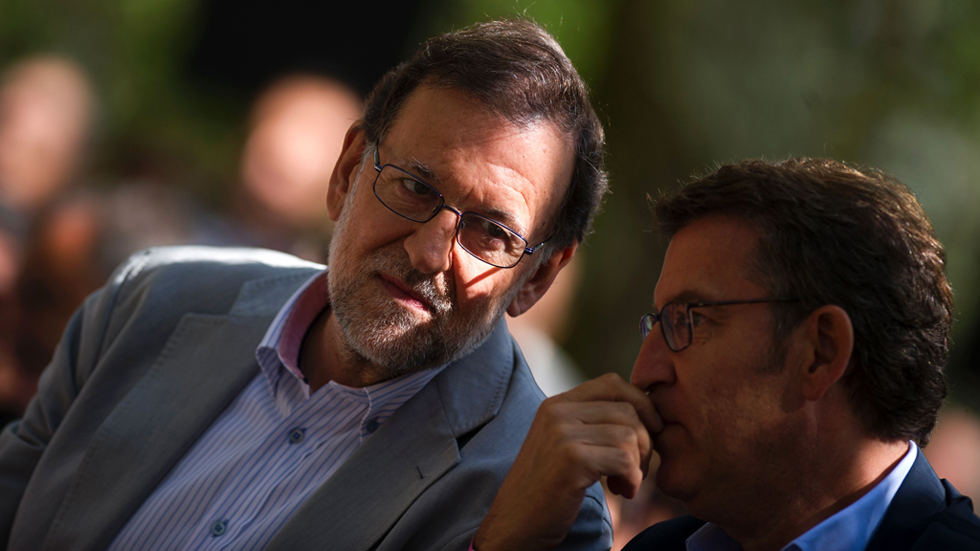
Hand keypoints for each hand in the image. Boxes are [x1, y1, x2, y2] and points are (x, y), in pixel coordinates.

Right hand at [474, 373, 662, 550]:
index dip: (641, 403)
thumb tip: (646, 413)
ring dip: (638, 465)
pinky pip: (625, 460)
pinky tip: (622, 492)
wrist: (515, 523)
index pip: (612, 383)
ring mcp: (563, 433)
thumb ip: (592, 423)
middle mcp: (557, 412)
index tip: (652, 430)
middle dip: (644, 442)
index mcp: (556, 404)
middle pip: (627, 410)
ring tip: (624, 484)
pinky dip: (633, 479)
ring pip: (630, 435)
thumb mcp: (564, 444)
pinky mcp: (572, 459)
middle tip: (634, 471)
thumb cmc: (547, 489)